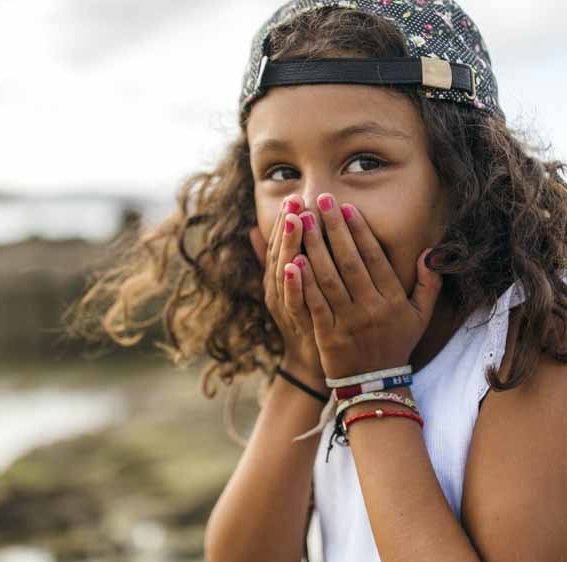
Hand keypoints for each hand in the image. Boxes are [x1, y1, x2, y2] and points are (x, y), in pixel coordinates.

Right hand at [249, 194, 324, 383]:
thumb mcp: (288, 285)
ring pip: (283, 272)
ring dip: (289, 245)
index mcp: (277, 278)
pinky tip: (296, 265)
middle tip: (295, 199)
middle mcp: (277, 289)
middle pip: (279, 252)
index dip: (284, 220)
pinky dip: (292, 283)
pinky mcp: (297, 322)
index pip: (279, 243)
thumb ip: (273, 259)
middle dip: (287, 225)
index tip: (294, 196)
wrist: (311, 361)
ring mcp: (285, 305)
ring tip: (295, 220)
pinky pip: (292, 301)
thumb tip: (254, 230)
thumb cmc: (306, 318)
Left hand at [286, 192, 442, 380]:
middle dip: (334, 229)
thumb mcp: (420, 316)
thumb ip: (428, 284)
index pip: (375, 259)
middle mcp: (372, 309)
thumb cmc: (396, 344)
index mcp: (393, 301)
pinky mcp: (328, 336)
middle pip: (350, 262)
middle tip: (320, 200)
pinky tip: (292, 260)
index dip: (359, 231)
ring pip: (329, 279)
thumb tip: (430, 252)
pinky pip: (314, 304)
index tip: (346, 207)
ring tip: (302, 221)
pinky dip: (303, 283)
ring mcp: (349, 323)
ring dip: (314, 247)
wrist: (375, 386)